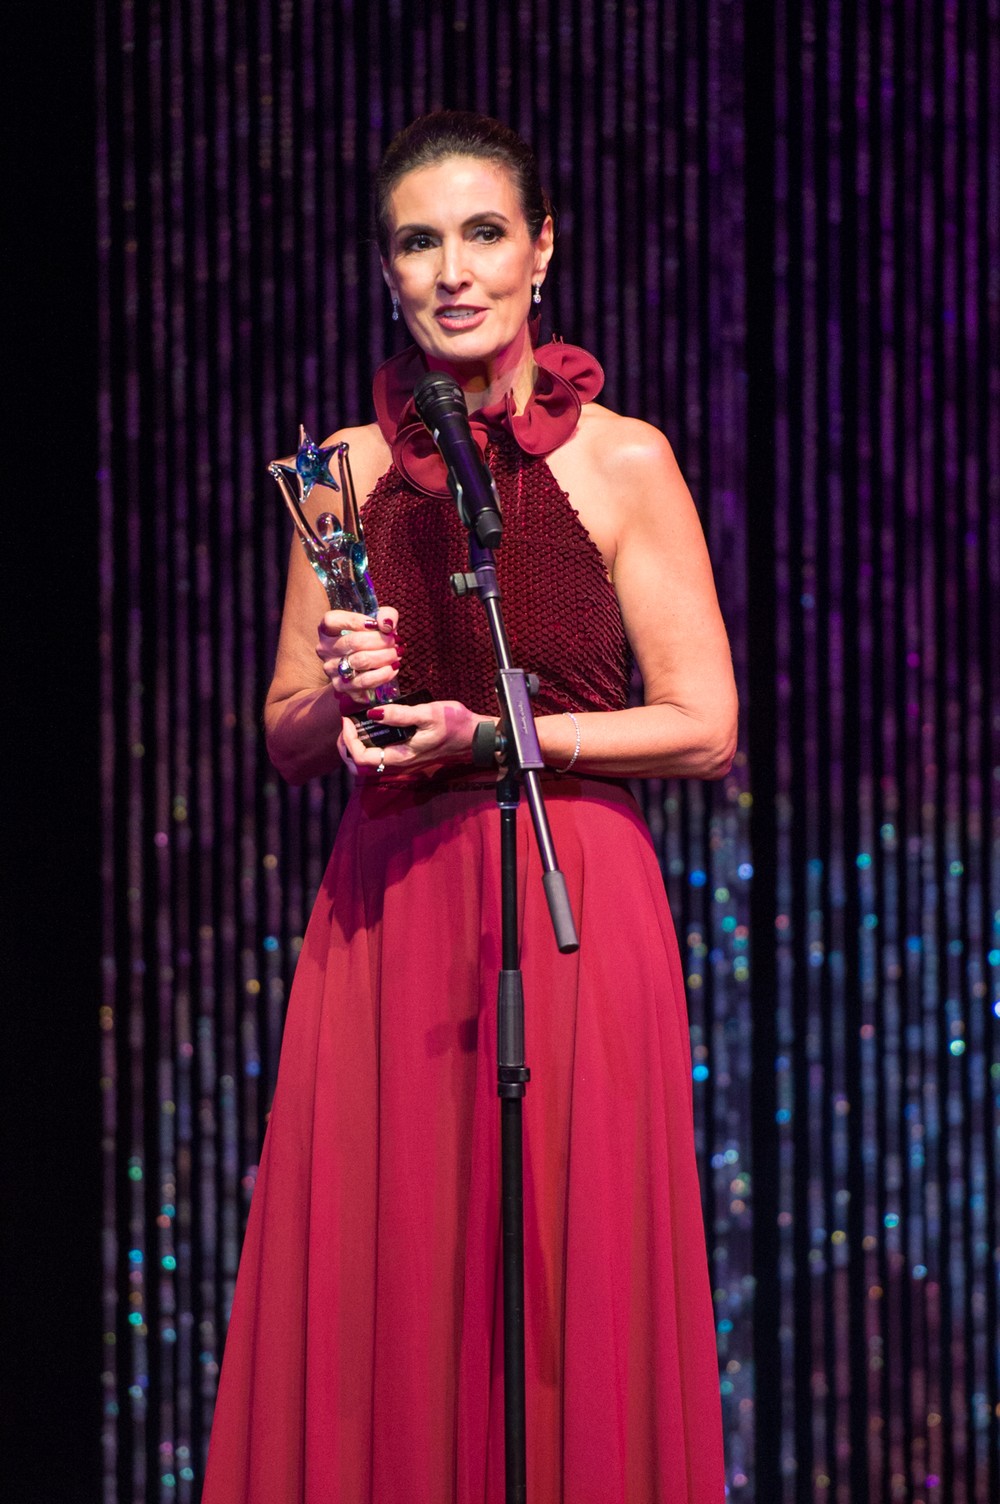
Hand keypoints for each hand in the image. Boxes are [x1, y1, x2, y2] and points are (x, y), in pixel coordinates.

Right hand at [315, 606, 400, 706]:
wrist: (363, 669)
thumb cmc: (369, 638)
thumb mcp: (377, 621)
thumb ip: (385, 615)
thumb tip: (387, 625)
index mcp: (327, 629)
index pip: (333, 620)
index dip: (356, 620)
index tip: (376, 624)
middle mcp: (325, 649)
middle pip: (354, 642)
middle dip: (380, 641)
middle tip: (395, 642)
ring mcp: (331, 669)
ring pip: (361, 661)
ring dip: (384, 657)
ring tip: (396, 654)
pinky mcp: (341, 686)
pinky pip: (365, 681)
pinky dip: (383, 674)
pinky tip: (392, 669)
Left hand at [337, 699, 491, 777]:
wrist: (477, 736)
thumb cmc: (455, 723)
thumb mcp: (429, 714)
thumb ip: (400, 715)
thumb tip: (374, 714)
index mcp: (402, 756)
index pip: (363, 758)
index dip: (350, 740)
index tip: (348, 719)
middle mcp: (400, 763)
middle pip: (360, 765)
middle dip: (347, 746)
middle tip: (346, 724)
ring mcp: (403, 760)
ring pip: (369, 761)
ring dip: (356, 746)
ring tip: (354, 725)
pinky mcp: (407, 754)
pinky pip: (380, 754)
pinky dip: (369, 743)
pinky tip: (371, 726)